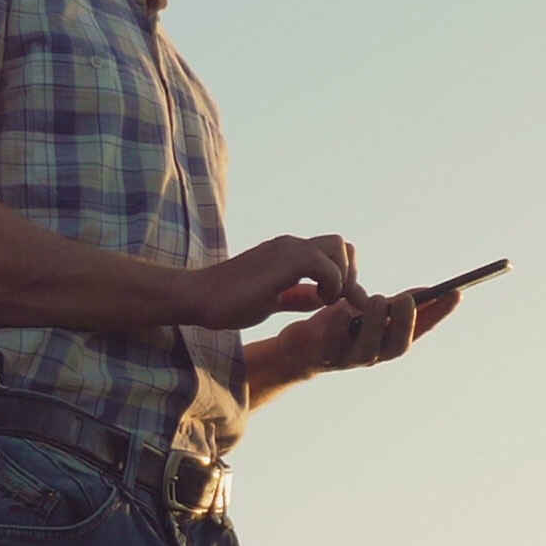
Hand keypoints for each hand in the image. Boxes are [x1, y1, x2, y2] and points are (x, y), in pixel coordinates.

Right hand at [184, 234, 357, 327]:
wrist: (196, 297)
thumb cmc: (228, 302)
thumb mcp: (272, 300)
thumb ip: (297, 298)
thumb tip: (321, 298)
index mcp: (288, 253)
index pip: (332, 250)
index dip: (344, 275)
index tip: (338, 302)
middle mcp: (290, 245)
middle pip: (341, 244)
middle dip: (348, 273)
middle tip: (334, 300)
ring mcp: (286, 249)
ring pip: (338, 248)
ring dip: (341, 277)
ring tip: (325, 300)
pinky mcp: (282, 261)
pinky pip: (325, 265)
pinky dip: (331, 284)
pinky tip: (318, 301)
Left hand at [295, 286, 460, 373]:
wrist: (299, 349)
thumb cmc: (339, 327)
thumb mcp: (369, 311)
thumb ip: (393, 305)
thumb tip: (428, 292)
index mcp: (388, 342)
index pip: (421, 330)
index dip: (439, 313)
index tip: (456, 292)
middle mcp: (373, 355)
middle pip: (397, 346)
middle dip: (404, 322)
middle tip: (405, 298)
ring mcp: (348, 360)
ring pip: (367, 351)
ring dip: (374, 324)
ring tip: (375, 299)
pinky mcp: (321, 357)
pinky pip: (331, 347)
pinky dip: (338, 328)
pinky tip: (341, 309)